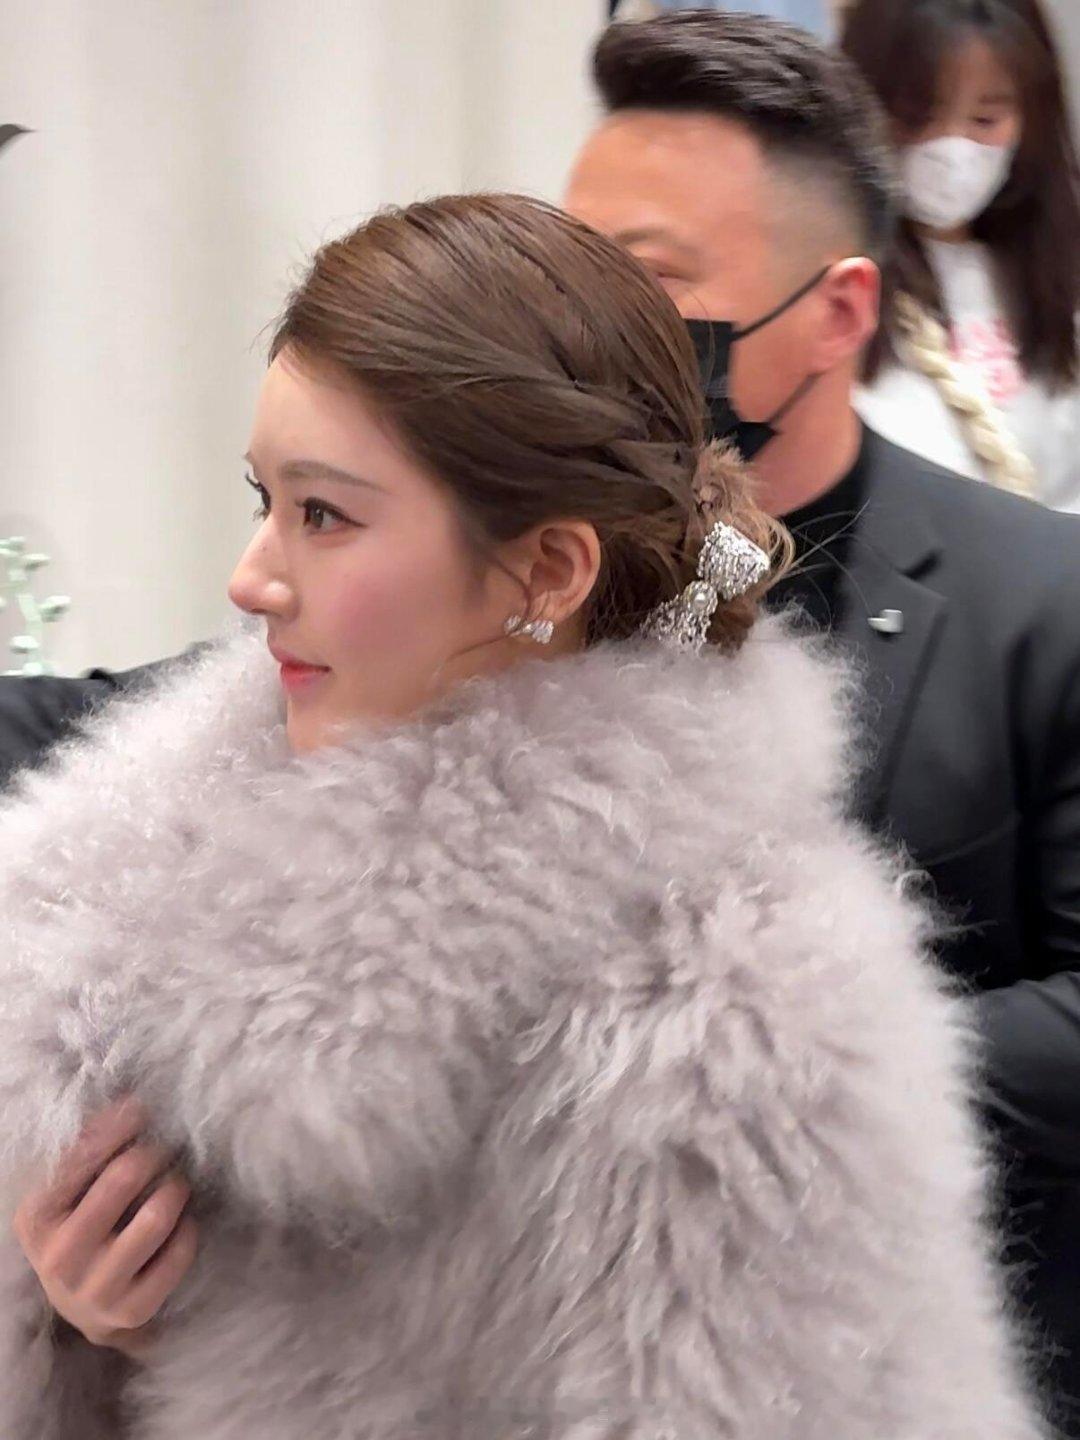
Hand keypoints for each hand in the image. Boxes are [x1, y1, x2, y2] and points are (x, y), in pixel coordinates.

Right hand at [12, 1098, 197, 1358]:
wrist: (83, 1307)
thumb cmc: (77, 1231)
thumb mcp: (63, 1195)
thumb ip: (84, 1154)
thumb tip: (128, 1102)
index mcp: (36, 1218)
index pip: (81, 1155)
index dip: (118, 1124)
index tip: (141, 1107)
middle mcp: (60, 1257)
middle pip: (125, 1177)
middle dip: (153, 1151)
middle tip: (165, 1147)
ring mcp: (96, 1288)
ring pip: (157, 1216)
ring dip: (176, 1187)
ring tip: (176, 1181)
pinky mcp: (133, 1310)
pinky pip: (180, 1251)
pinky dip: (188, 1227)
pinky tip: (182, 1221)